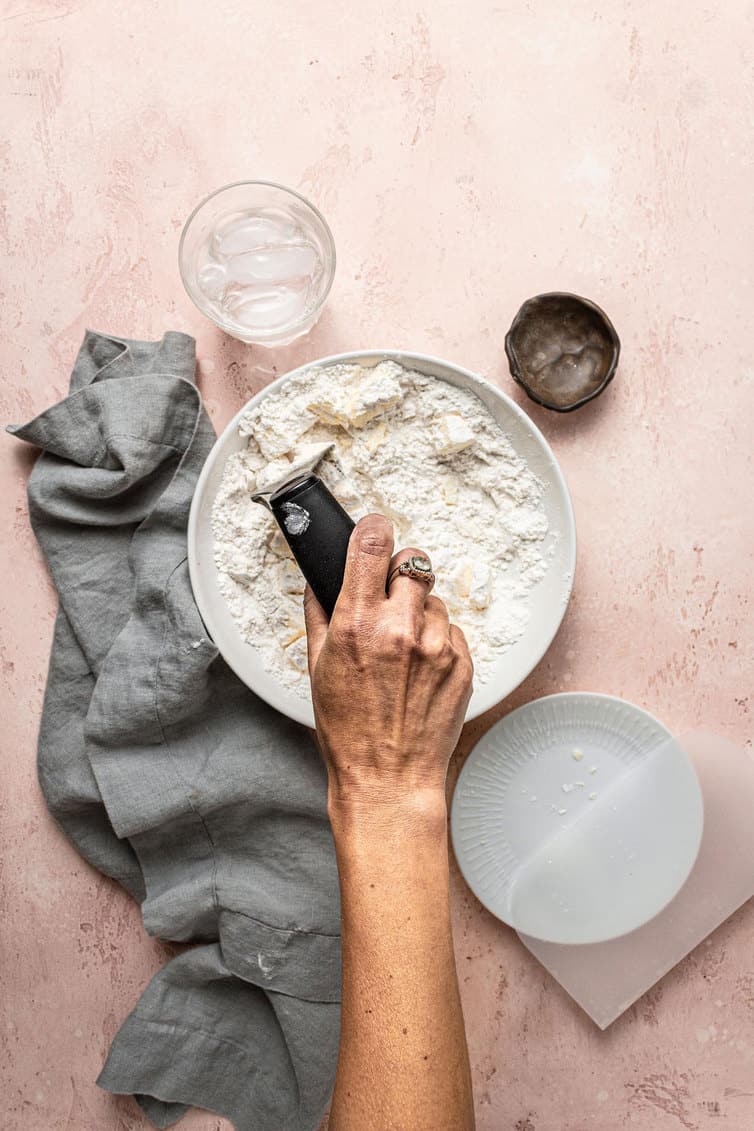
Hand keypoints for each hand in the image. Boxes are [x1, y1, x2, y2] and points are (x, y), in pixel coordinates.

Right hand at [304, 513, 472, 810]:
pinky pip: (451, 630)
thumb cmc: (348, 730)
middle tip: (389, 598)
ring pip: (433, 599)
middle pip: (413, 561)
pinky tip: (420, 670)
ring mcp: (436, 645)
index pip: (373, 545)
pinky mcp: (463, 662)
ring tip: (403, 650)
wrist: (389, 778)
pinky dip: (437, 640)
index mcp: (357, 624)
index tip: (375, 530)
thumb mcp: (317, 668)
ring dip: (419, 612)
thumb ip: (320, 615)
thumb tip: (320, 580)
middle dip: (400, 573)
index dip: (375, 529)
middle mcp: (399, 628)